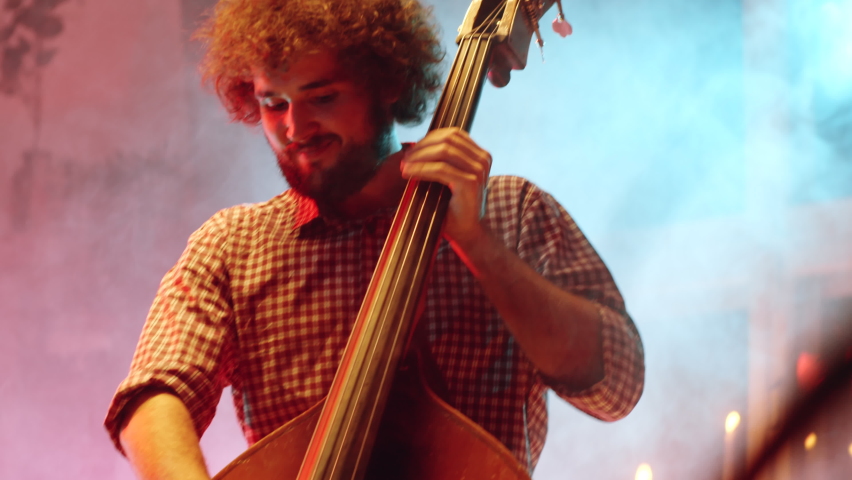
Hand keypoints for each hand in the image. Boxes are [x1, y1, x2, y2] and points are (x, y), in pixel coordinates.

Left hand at [400, 128, 491, 251]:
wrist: (467, 231)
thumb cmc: (454, 205)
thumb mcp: (451, 177)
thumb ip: (442, 160)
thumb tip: (415, 145)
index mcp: (480, 155)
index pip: (452, 134)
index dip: (429, 138)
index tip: (412, 149)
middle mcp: (483, 159)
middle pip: (447, 139)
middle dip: (422, 146)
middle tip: (405, 157)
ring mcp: (478, 170)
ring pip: (443, 151)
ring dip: (419, 156)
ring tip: (405, 165)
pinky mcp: (470, 183)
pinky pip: (441, 169)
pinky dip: (421, 169)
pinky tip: (409, 173)